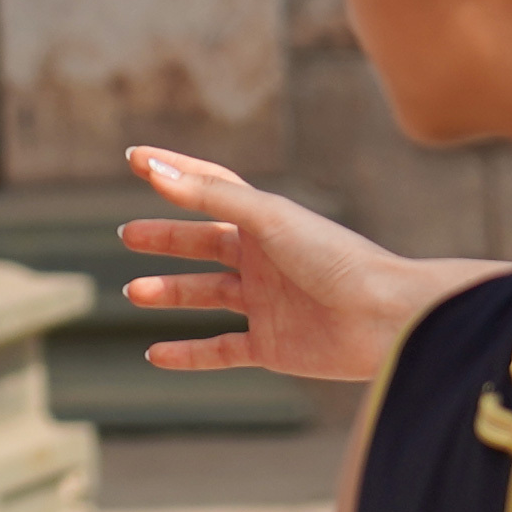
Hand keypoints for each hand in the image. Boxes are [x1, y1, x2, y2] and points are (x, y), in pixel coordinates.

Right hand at [117, 146, 471, 386]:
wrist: (385, 318)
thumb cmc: (334, 258)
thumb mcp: (268, 219)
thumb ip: (210, 196)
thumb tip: (152, 171)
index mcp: (266, 222)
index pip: (210, 186)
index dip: (173, 171)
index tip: (134, 158)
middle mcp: (265, 260)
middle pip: (204, 243)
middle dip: (166, 239)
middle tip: (127, 235)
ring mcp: (267, 304)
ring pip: (207, 294)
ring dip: (169, 293)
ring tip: (132, 292)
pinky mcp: (272, 347)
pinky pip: (221, 350)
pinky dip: (189, 354)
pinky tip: (156, 354)